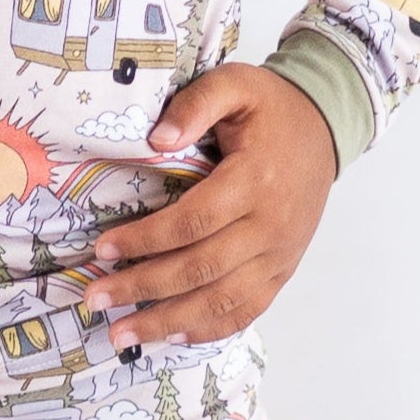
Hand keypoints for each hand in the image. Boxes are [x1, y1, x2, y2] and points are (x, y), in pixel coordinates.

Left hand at [77, 63, 335, 348]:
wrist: (325, 127)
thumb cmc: (271, 107)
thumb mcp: (235, 83)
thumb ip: (195, 104)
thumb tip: (157, 139)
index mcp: (254, 180)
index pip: (193, 222)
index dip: (146, 239)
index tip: (102, 248)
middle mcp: (270, 226)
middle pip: (200, 269)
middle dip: (143, 288)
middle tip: (94, 297)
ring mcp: (280, 254)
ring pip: (221, 299)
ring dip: (168, 321)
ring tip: (122, 334)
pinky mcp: (284, 269)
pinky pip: (247, 309)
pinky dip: (209, 328)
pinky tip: (172, 337)